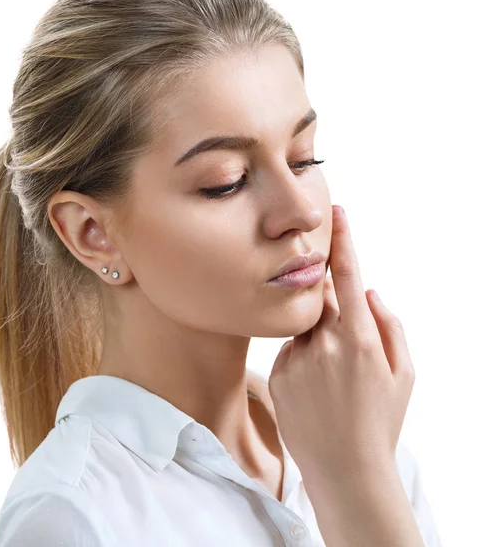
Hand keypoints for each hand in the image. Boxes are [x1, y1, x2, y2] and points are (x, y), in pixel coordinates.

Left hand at [268, 205, 415, 491]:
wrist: (345, 469)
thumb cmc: (381, 421)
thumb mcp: (405, 375)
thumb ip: (390, 326)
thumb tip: (370, 292)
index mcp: (360, 338)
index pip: (348, 276)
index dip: (343, 240)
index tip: (337, 211)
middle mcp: (324, 342)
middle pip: (321, 300)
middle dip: (331, 306)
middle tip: (344, 345)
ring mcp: (296, 358)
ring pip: (306, 329)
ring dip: (319, 342)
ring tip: (333, 384)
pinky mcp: (277, 374)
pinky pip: (290, 352)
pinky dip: (302, 361)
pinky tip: (315, 393)